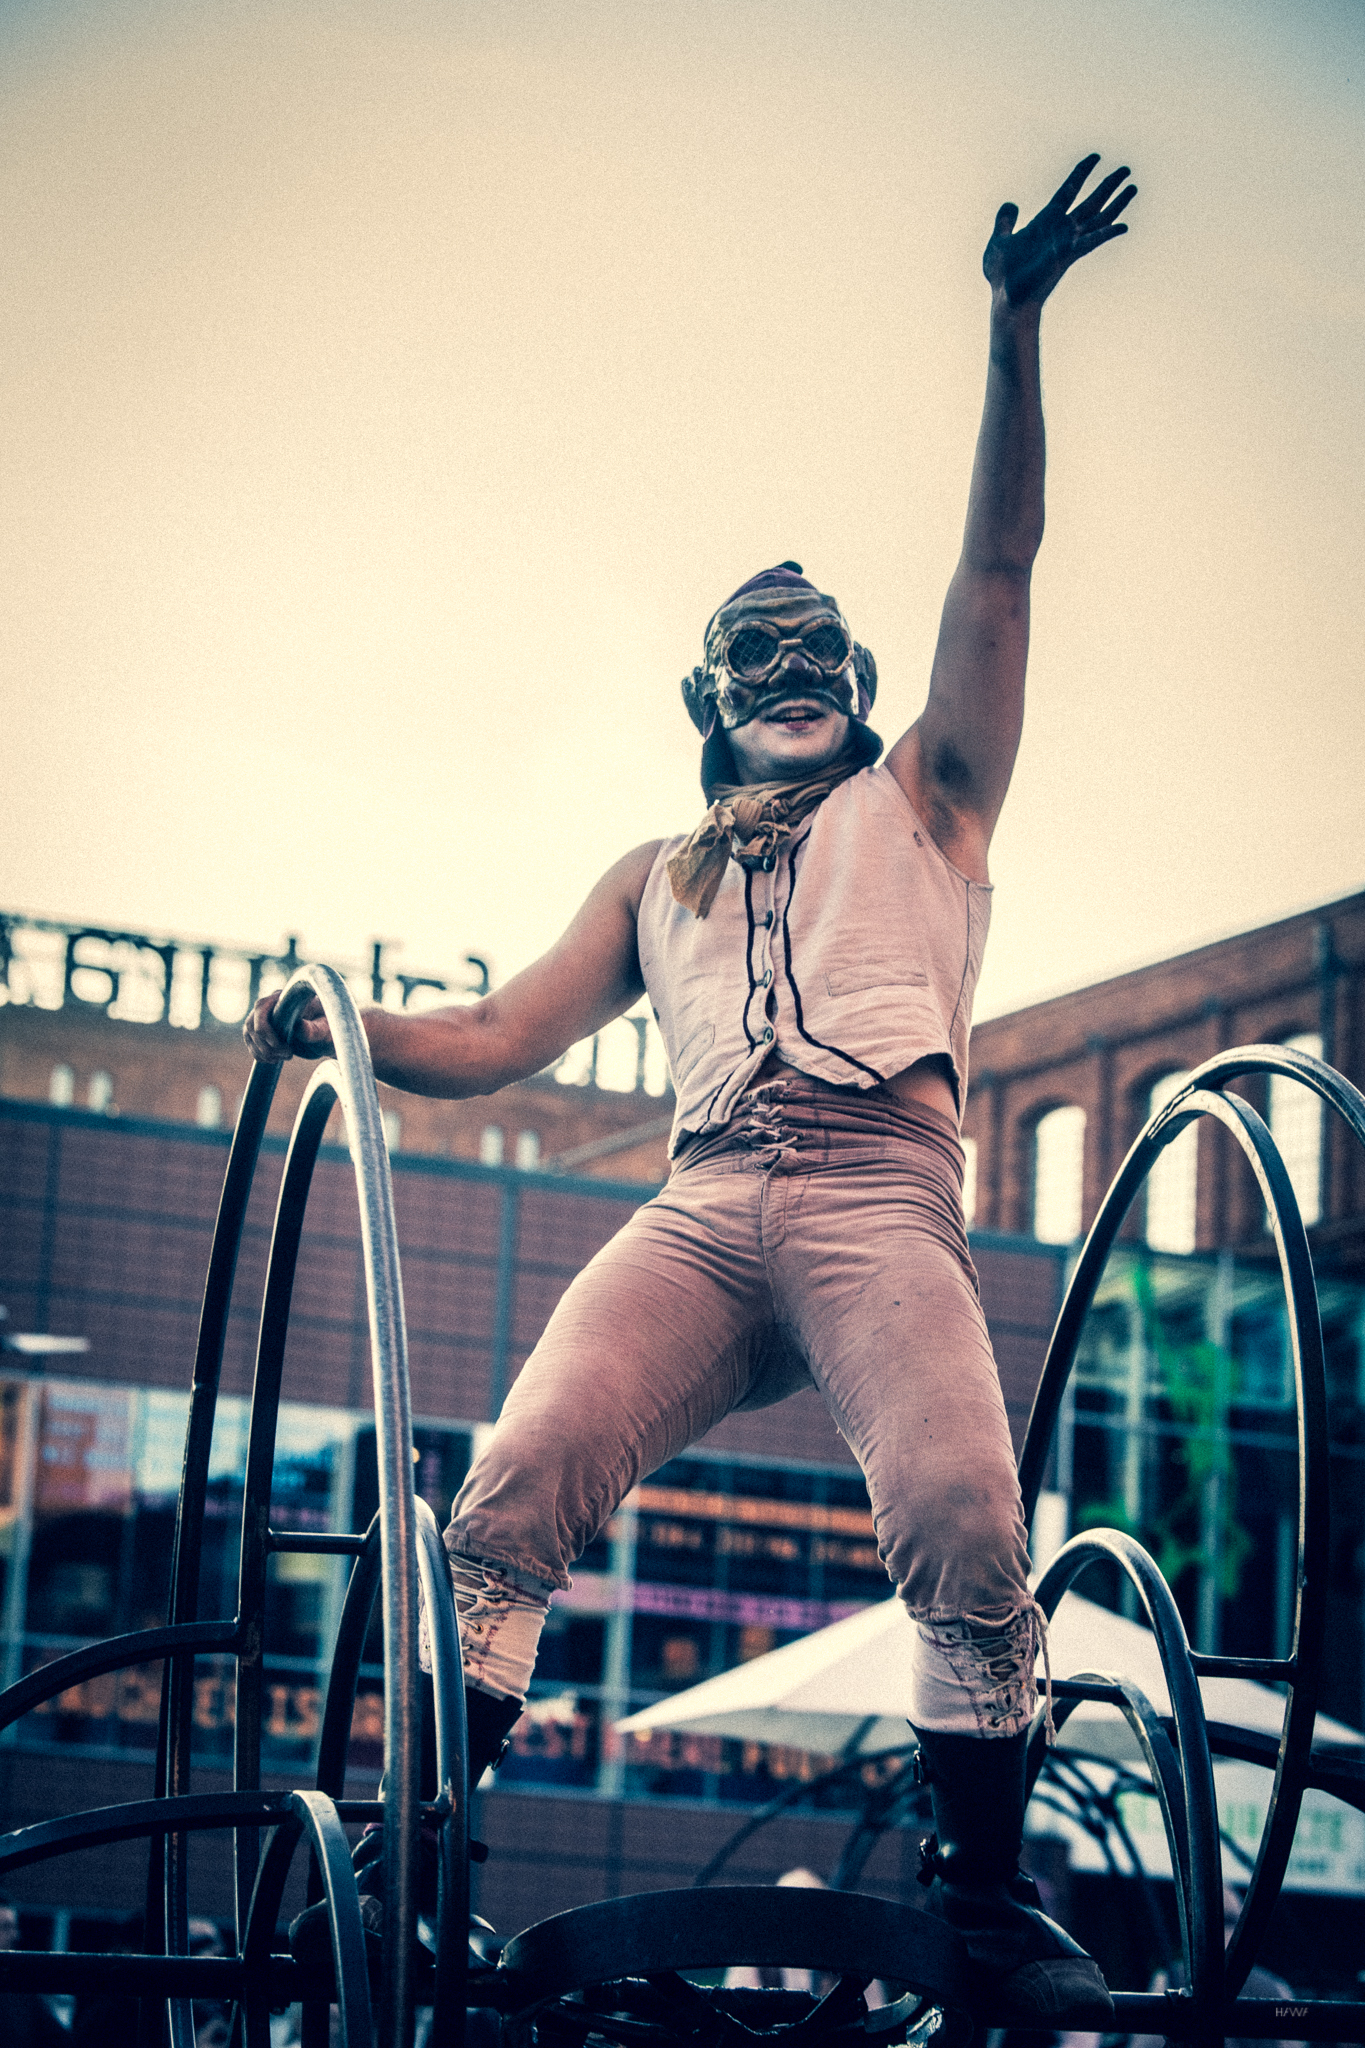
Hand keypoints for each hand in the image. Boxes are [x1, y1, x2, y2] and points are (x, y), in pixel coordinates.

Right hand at [242, 990, 333, 1062]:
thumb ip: (314, 1029)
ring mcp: (265, 1017)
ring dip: (263, 1051)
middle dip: (266, 1044)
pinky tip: (275, 1059)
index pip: (261, 1007)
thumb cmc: (330, 1029)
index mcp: (286, 997)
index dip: (265, 1029)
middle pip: (251, 1023)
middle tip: (288, 1055)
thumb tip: (298, 1026)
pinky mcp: (263, 1031)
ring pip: (249, 1034)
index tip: (283, 1047)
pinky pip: (251, 1043)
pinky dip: (260, 1055)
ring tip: (285, 1057)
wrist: (327, 1037)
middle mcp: (271, 1004)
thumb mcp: (327, 1030)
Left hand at [984, 154, 1135, 308]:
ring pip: (1098, 218)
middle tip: (1126, 170)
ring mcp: (1066, 243)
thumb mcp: (999, 241)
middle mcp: (1061, 230)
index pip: (1068, 190)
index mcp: (1045, 222)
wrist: (1005, 298)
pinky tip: (1123, 227)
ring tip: (1133, 187)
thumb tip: (1010, 204)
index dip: (1081, 173)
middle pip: (1091, 202)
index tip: (1095, 157)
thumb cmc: (1002, 276)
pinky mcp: (1067, 255)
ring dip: (1116, 203)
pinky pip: (1091, 241)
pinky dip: (1107, 234)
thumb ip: (1005, 222)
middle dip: (1108, 185)